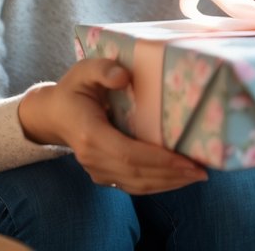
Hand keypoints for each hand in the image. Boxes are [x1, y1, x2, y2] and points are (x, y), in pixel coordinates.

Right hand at [19, 57, 208, 194]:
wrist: (52, 114)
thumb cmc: (74, 88)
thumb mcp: (84, 70)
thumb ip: (103, 69)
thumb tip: (124, 77)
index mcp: (90, 134)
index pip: (128, 154)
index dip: (158, 160)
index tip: (186, 160)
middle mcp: (92, 158)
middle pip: (137, 174)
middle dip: (172, 175)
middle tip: (202, 171)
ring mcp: (96, 170)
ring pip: (136, 185)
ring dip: (169, 183)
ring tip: (196, 176)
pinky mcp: (103, 176)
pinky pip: (132, 185)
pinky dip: (157, 184)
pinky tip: (177, 179)